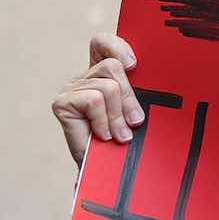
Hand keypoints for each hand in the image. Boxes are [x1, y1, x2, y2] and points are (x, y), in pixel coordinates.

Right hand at [51, 33, 144, 167]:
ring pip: (108, 87)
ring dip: (118, 116)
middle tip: (134, 123)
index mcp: (100, 75)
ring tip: (118, 135)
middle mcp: (83, 79)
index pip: (102, 43)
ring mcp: (70, 89)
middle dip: (130, 98)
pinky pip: (94, 100)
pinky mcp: (62, 103)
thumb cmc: (123, 146)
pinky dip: (103, 121)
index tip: (134, 65)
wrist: (103, 176)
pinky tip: (102, 136)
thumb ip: (138, 96)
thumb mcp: (135, 115)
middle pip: (113, 67)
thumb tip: (156, 78)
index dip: (117, 46)